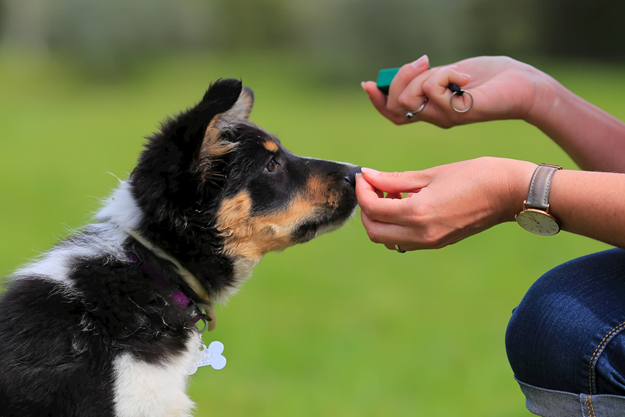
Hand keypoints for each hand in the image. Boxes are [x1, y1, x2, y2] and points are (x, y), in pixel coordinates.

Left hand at [355, 157, 536, 250]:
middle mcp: (421, 234)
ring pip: (387, 239)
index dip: (362, 191)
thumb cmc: (476, 175)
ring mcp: (430, 242)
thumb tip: (368, 176)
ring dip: (380, 219)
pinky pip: (404, 241)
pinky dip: (395, 225)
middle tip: (373, 186)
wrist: (512, 193)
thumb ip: (395, 179)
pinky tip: (405, 204)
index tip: (364, 175)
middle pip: (374, 231)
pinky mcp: (438, 243)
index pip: (372, 209)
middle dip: (367, 209)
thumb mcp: (432, 174)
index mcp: (418, 214)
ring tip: (391, 194)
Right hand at [362, 56, 552, 127]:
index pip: (393, 113)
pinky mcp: (456, 112)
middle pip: (395, 105)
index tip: (368, 84)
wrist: (522, 86)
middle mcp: (434, 118)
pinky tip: (466, 78)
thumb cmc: (490, 78)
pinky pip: (433, 89)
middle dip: (400, 78)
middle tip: (424, 62)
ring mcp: (444, 117)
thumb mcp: (451, 73)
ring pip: (409, 99)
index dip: (377, 101)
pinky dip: (447, 74)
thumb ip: (428, 77)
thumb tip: (408, 71)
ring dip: (424, 77)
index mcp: (430, 109)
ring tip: (450, 71)